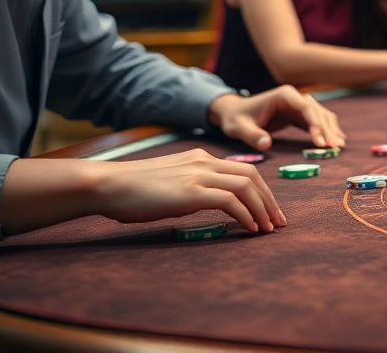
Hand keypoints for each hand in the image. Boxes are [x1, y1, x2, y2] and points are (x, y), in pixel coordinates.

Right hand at [93, 149, 284, 232]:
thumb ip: (192, 186)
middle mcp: (205, 162)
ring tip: (268, 229)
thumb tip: (208, 202)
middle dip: (270, 200)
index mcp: (201, 158)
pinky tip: (249, 229)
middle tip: (278, 222)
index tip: (269, 210)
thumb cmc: (132, 190)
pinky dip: (245, 215)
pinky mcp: (191, 191)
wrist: (108, 185)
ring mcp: (199, 175)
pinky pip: (231, 201)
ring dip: (262, 209)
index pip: (243, 170)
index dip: (262, 190)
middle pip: (253, 176)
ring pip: (246, 187)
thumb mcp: (171, 181)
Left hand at [208, 85, 345, 150]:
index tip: (321, 143)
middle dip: (328, 130)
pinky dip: (326, 131)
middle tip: (336, 148)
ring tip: (338, 147)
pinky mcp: (298, 114)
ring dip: (331, 130)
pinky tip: (334, 141)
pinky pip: (316, 122)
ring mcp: (298, 105)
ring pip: (321, 116)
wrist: (233, 112)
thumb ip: (252, 135)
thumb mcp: (239, 128)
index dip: (316, 125)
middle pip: (318, 112)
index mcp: (284, 95)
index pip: (306, 108)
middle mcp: (295, 97)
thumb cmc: (236, 118)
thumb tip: (266, 144)